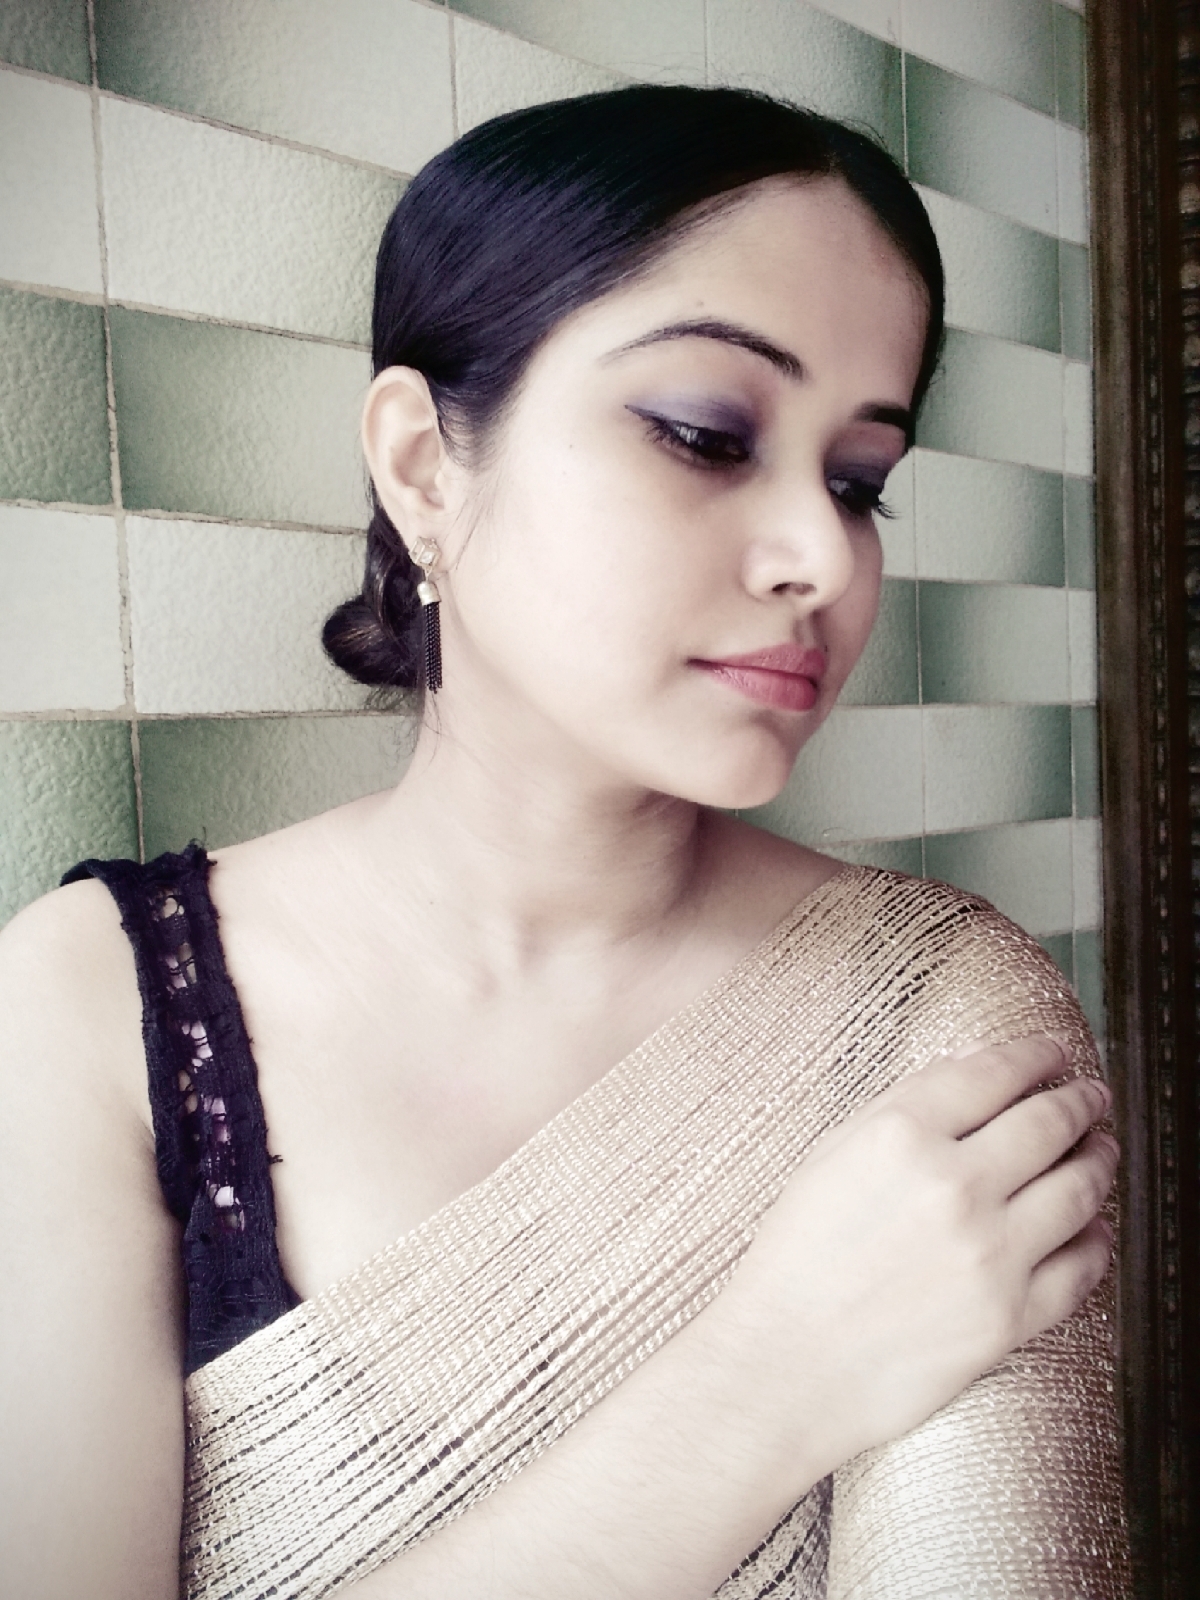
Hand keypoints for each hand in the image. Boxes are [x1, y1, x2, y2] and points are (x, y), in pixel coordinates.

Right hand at [725, 1036, 1117, 1462]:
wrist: (786, 1362)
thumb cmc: (797, 1257)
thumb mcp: (832, 1155)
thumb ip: (903, 1104)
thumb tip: (970, 1062)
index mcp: (900, 1136)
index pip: (994, 1073)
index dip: (1036, 1054)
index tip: (1053, 1051)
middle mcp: (952, 1187)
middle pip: (1047, 1123)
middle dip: (1080, 1100)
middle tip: (1092, 1095)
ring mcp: (988, 1255)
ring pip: (1078, 1189)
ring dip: (1100, 1159)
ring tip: (1102, 1148)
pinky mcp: (1009, 1318)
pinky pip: (1080, 1269)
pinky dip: (1097, 1240)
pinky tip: (1095, 1227)